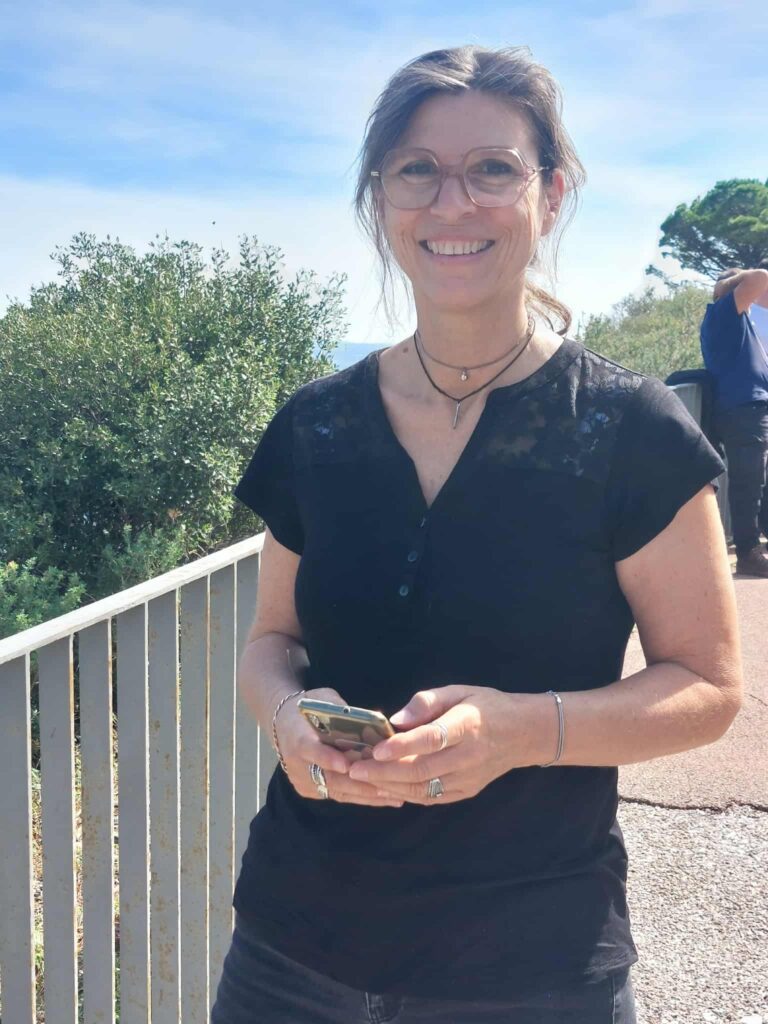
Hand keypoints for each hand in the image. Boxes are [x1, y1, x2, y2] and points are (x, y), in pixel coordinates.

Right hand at [274, 687, 403, 807]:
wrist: (282, 724)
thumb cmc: (308, 708)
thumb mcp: (324, 700)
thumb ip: (343, 712)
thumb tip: (375, 724)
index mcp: (298, 738)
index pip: (312, 750)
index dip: (329, 759)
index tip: (347, 765)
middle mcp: (297, 765)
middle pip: (330, 778)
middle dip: (361, 784)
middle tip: (390, 787)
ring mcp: (303, 781)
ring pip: (338, 791)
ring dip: (367, 795)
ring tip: (396, 798)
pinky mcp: (310, 791)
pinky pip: (338, 795)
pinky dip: (361, 797)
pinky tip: (384, 798)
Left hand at [347, 685, 549, 804]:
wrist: (523, 734)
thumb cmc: (486, 706)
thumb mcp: (459, 691)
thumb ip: (427, 701)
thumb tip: (396, 719)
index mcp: (467, 725)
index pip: (431, 739)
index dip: (402, 745)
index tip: (376, 749)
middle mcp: (468, 756)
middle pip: (422, 769)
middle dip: (385, 772)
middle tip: (355, 768)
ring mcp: (468, 778)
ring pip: (424, 788)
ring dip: (390, 786)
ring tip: (363, 779)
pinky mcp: (467, 791)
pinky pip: (432, 797)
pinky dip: (407, 794)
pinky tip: (386, 787)